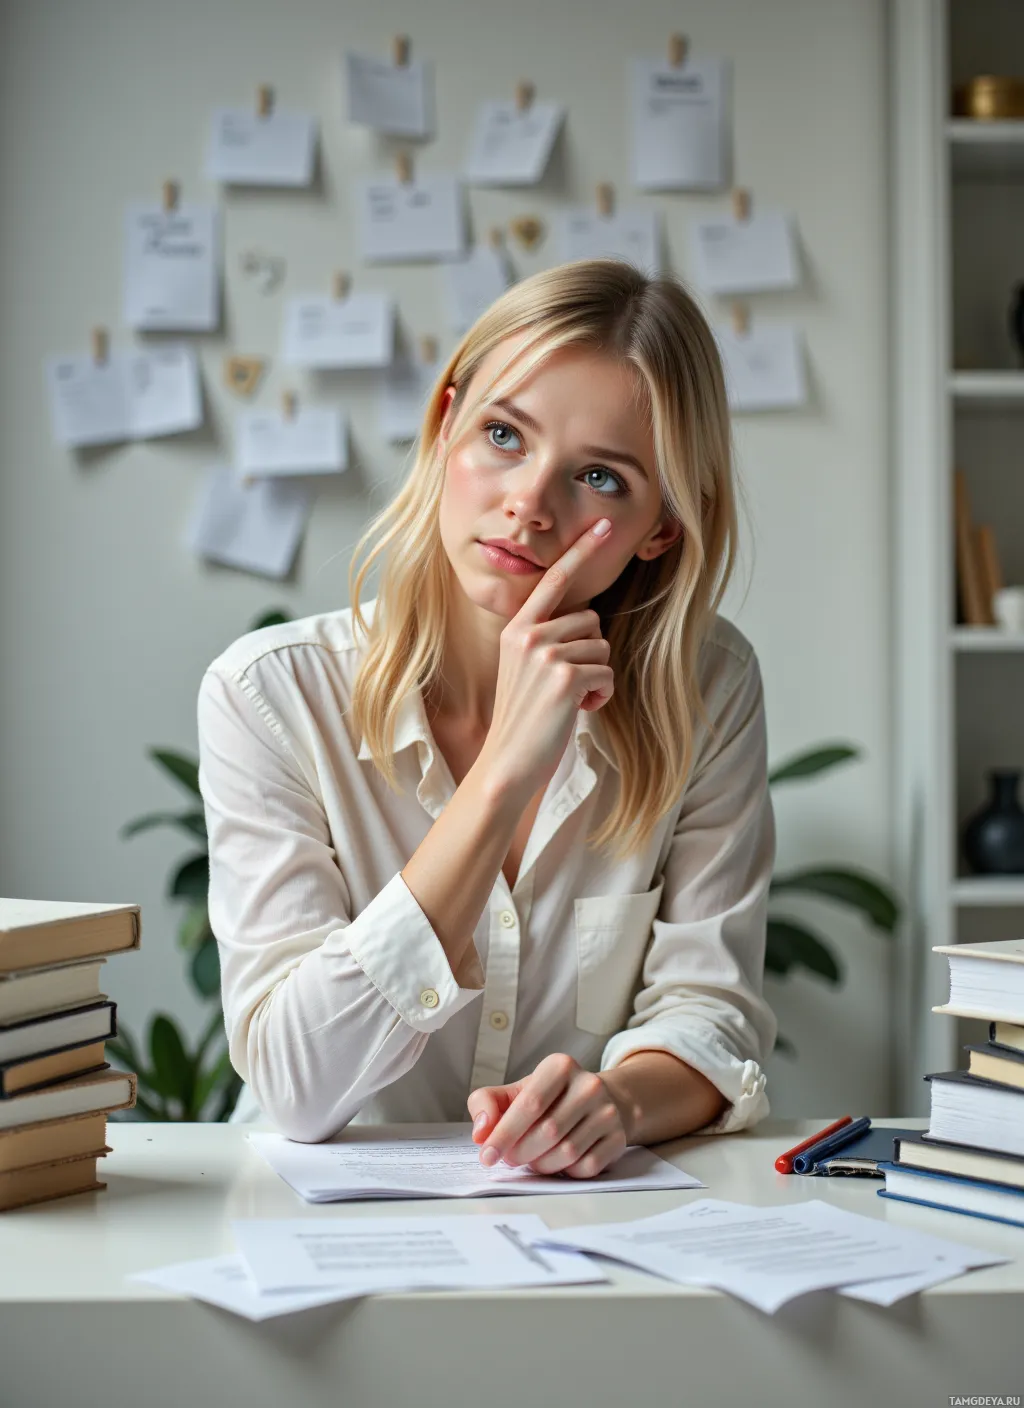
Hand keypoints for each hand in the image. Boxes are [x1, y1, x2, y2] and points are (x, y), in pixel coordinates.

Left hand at [467, 1052, 629, 1179]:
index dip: (504, 1134)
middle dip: (521, 1152)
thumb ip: (488, 1102)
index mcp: (560, 1066)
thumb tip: (480, 1131)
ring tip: (532, 1158)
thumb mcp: (517, 1091)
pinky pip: (586, 1167)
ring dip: (541, 1164)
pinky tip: (558, 1161)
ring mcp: (607, 1112)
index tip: (487, 1155)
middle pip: (547, 1132)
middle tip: (510, 1157)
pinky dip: (565, 1172)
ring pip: (567, 1153)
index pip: (529, 1104)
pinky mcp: (618, 1138)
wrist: (600, 1100)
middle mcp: (589, 1085)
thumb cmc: (550, 1098)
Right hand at [477, 519, 614, 800]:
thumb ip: (545, 639)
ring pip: (602, 649)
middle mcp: (528, 634)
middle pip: (591, 622)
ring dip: (595, 679)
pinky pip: (606, 675)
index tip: (606, 524)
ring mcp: (545, 654)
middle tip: (565, 686)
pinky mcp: (564, 678)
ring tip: (567, 701)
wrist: (506, 763)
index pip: (554, 579)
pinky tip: (576, 712)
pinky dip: (600, 698)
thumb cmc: (523, 719)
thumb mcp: (525, 669)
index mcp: (516, 627)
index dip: (582, 550)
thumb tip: (586, 622)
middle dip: (590, 655)